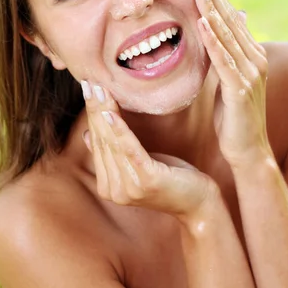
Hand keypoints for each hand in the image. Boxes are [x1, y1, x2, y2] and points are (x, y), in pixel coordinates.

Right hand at [80, 81, 220, 218]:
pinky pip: (130, 149)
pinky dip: (119, 129)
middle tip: (89, 83)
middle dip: (95, 110)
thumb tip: (88, 135)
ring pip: (113, 143)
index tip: (88, 89)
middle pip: (103, 141)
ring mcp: (129, 188)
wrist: (199, 204)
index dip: (92, 115)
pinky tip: (111, 112)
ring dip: (104, 113)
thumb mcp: (139, 165)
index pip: (97, 144)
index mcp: (108, 187)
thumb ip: (114, 154)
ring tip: (99, 90)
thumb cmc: (171, 180)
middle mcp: (114, 190)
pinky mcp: (146, 180)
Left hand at [194, 0, 272, 169]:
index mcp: (250, 55)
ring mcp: (249, 73)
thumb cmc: (232, 117)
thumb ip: (225, 56)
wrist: (246, 149)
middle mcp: (254, 59)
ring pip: (227, 35)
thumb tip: (221, 34)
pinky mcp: (240, 89)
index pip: (230, 19)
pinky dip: (213, 40)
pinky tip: (203, 22)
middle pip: (230, 20)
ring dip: (211, 9)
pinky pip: (224, 60)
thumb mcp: (228, 80)